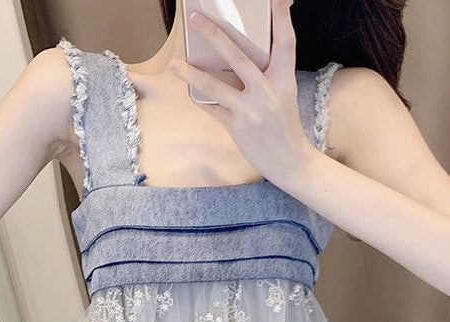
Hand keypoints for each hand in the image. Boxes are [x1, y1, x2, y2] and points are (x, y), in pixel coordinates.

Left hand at [168, 0, 313, 185]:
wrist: (288, 161)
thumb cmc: (284, 124)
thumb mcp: (284, 94)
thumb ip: (268, 74)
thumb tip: (239, 55)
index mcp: (285, 79)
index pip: (286, 42)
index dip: (282, 18)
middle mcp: (268, 92)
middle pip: (238, 56)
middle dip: (215, 35)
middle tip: (196, 18)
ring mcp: (251, 110)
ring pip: (215, 86)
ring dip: (191, 74)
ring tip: (174, 64)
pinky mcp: (237, 127)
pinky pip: (212, 108)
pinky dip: (200, 98)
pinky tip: (191, 91)